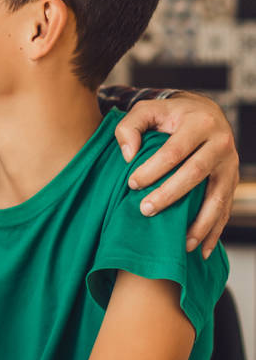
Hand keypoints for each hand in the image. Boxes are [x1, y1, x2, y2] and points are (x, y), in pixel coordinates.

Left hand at [113, 92, 238, 257]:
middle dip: (170, 195)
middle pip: (195, 173)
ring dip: (199, 223)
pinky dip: (214, 231)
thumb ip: (130, 126)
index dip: (153, 169)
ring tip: (180, 244)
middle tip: (145, 210)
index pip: (174, 150)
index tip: (132, 183)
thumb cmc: (169, 115)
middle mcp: (220, 144)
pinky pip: (225, 209)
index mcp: (200, 124)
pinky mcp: (232, 181)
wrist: (205, 113)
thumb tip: (128, 155)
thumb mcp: (146, 110)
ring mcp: (230, 165)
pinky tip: (201, 250)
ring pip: (217, 197)